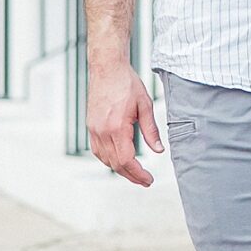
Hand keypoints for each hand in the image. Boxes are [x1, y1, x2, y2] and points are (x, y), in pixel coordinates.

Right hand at [87, 61, 161, 185]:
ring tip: (135, 173)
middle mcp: (102, 131)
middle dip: (131, 176)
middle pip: (115, 164)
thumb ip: (151, 130)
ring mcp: (94, 130)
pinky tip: (119, 160)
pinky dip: (109, 159)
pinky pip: (98, 150)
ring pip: (105, 160)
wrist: (107, 68)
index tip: (148, 180)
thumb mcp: (145, 105)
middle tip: (145, 181)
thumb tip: (159, 150)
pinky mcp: (91, 126)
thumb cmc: (126, 83)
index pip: (126, 160)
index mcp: (117, 127)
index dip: (138, 174)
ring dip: (120, 169)